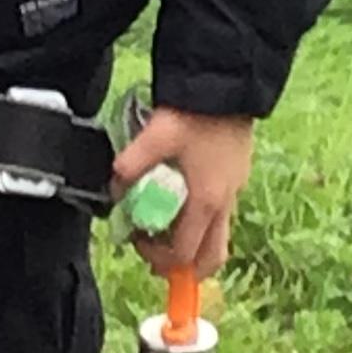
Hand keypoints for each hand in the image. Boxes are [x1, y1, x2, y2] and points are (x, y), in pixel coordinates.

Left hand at [109, 105, 252, 281]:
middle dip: (182, 267)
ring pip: (217, 237)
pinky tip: (181, 195)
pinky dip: (200, 220)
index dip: (157, 258)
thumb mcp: (156, 136)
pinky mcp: (238, 177)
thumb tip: (114, 188)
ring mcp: (235, 191)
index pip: (183, 255)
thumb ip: (131, 165)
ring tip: (165, 223)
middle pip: (210, 258)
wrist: (229, 85)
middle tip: (156, 254)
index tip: (138, 240)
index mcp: (205, 202)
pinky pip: (221, 214)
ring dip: (191, 242)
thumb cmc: (194, 113)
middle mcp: (225, 203)